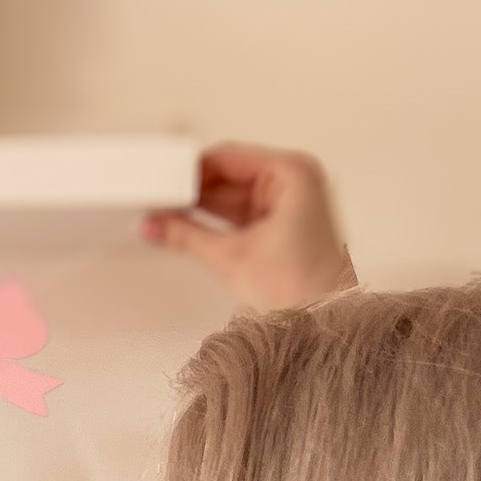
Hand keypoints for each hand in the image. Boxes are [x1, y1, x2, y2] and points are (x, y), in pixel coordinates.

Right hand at [142, 143, 357, 309]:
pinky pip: (240, 215)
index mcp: (293, 174)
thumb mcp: (231, 256)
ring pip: (232, 196)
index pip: (229, 157)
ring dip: (201, 208)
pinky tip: (189, 228)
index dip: (192, 170)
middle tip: (160, 202)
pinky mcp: (282, 227)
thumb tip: (157, 225)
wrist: (323, 323)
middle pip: (229, 175)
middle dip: (194, 191)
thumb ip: (185, 236)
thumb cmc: (303, 289)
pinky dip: (216, 222)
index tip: (165, 183)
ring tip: (168, 217)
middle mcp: (295, 183)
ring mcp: (289, 205)